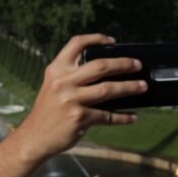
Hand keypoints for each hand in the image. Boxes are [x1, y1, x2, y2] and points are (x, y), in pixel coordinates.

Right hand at [13, 34, 146, 161]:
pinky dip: (122, 117)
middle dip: (123, 64)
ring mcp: (71, 100)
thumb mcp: (54, 86)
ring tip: (142, 87)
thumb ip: (73, 76)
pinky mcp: (79, 118)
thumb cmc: (48, 111)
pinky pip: (107, 116)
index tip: (113, 41)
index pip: (76, 44)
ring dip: (129, 87)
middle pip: (100, 66)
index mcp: (57, 69)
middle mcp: (63, 81)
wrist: (34, 137)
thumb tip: (108, 71)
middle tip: (138, 65)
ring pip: (108, 89)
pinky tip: (132, 116)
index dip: (96, 38)